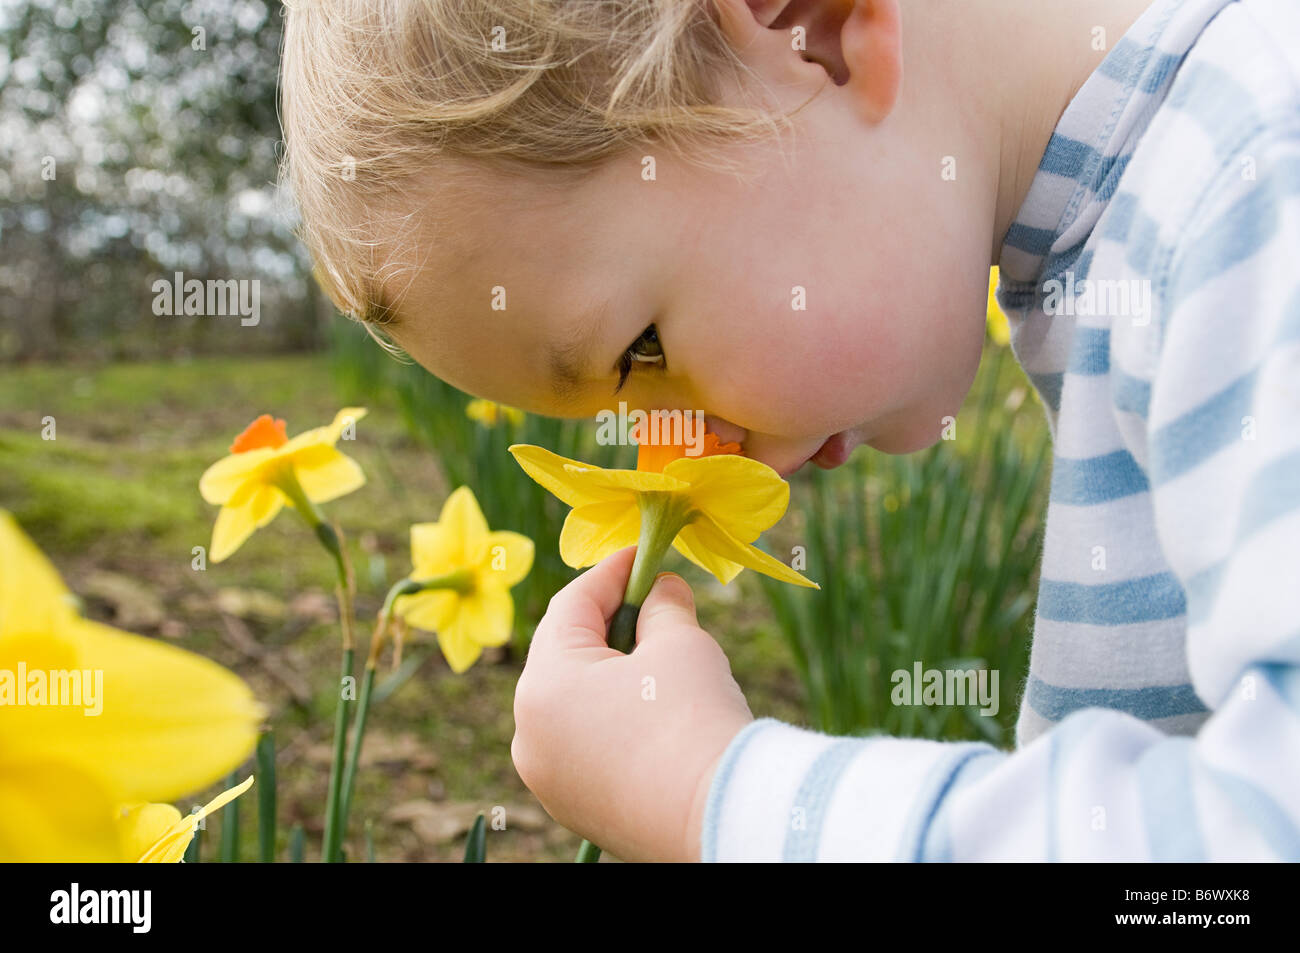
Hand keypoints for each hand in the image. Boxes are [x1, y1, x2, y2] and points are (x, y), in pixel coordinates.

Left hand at [511, 546, 753, 861]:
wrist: (722, 817)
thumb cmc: (695, 720)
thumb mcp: (680, 642)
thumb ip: (662, 605)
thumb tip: (659, 589)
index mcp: (543, 683)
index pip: (571, 605)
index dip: (611, 573)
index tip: (642, 555)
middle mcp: (528, 732)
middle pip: (564, 655)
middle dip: (609, 625)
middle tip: (653, 604)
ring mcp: (545, 776)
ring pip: (571, 703)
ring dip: (607, 675)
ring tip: (658, 662)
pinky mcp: (571, 805)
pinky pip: (581, 745)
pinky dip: (609, 721)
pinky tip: (652, 715)